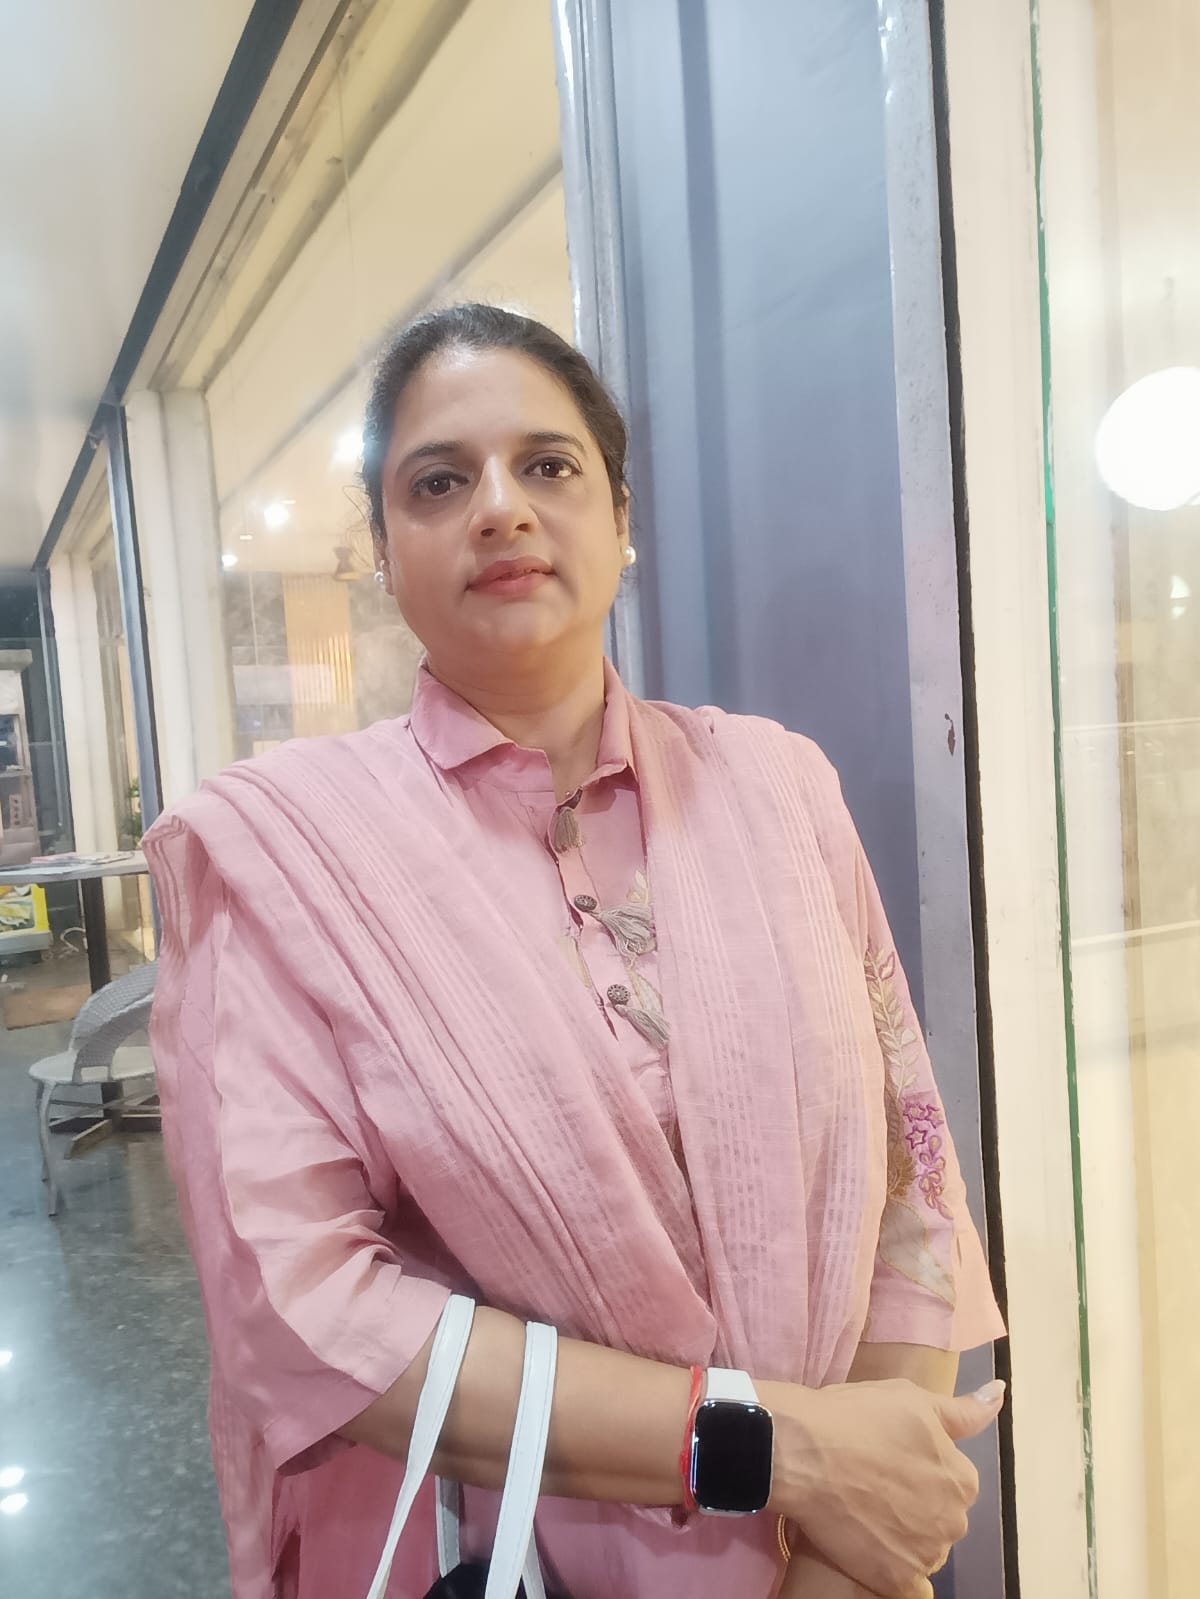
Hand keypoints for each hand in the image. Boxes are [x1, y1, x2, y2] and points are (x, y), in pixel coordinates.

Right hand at [760, 1376, 1004, 1598]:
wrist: (802, 1452)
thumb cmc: (857, 1417)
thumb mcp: (912, 1399)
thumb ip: (963, 1409)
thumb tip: (1000, 1392)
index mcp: (962, 1479)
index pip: (953, 1480)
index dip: (920, 1467)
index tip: (889, 1455)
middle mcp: (954, 1522)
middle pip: (940, 1516)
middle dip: (916, 1503)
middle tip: (873, 1479)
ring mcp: (925, 1555)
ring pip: (922, 1547)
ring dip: (902, 1535)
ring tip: (864, 1507)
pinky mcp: (895, 1580)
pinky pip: (903, 1578)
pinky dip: (886, 1563)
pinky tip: (863, 1537)